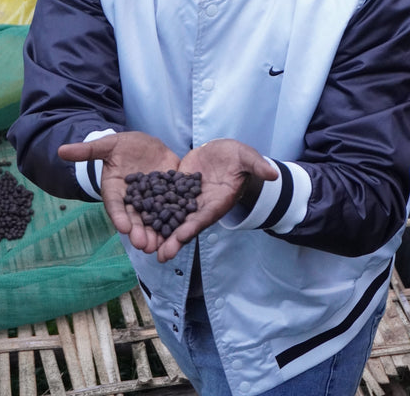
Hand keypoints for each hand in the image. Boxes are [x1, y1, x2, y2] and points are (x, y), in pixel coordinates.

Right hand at [58, 132, 179, 252]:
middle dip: (139, 232)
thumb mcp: (108, 145)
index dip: (118, 216)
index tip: (122, 227)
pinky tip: (180, 231)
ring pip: (153, 219)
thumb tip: (61, 150)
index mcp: (116, 190)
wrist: (145, 146)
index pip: (115, 205)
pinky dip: (175, 220)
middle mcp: (133, 199)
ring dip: (156, 233)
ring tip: (160, 246)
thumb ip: (89, 150)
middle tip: (144, 245)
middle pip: (135, 218)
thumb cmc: (122, 146)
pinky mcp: (170, 194)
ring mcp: (152, 199)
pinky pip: (173, 208)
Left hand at [154, 139, 277, 262]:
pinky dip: (151, 210)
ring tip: (143, 244)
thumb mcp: (247, 157)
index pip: (205, 217)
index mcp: (218, 201)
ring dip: (159, 230)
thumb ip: (257, 166)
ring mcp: (187, 198)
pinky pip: (162, 199)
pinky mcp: (176, 187)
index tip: (183, 237)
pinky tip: (136, 217)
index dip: (194, 226)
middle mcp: (201, 204)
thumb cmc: (238, 157)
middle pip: (186, 224)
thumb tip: (273, 174)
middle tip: (159, 255)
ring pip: (171, 216)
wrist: (224, 153)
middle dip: (173, 239)